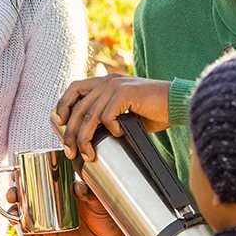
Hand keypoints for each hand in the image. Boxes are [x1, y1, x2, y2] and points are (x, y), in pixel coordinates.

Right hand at [12, 180, 124, 235]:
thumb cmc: (103, 212)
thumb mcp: (98, 200)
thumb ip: (89, 194)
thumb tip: (77, 187)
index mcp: (57, 187)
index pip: (35, 177)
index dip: (20, 174)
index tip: (15, 173)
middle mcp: (47, 201)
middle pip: (22, 195)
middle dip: (13, 195)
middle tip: (13, 197)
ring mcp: (46, 219)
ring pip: (23, 216)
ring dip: (15, 217)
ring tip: (17, 221)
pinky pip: (32, 235)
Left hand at [53, 74, 171, 162]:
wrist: (177, 103)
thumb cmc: (153, 111)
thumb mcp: (124, 110)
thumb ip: (107, 114)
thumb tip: (87, 135)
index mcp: (105, 82)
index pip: (74, 88)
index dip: (63, 105)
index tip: (58, 124)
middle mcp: (107, 81)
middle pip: (78, 108)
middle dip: (70, 133)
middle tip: (70, 151)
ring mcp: (116, 86)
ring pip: (90, 115)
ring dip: (85, 138)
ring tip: (88, 154)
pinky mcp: (126, 93)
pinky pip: (108, 116)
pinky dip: (111, 129)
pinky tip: (119, 134)